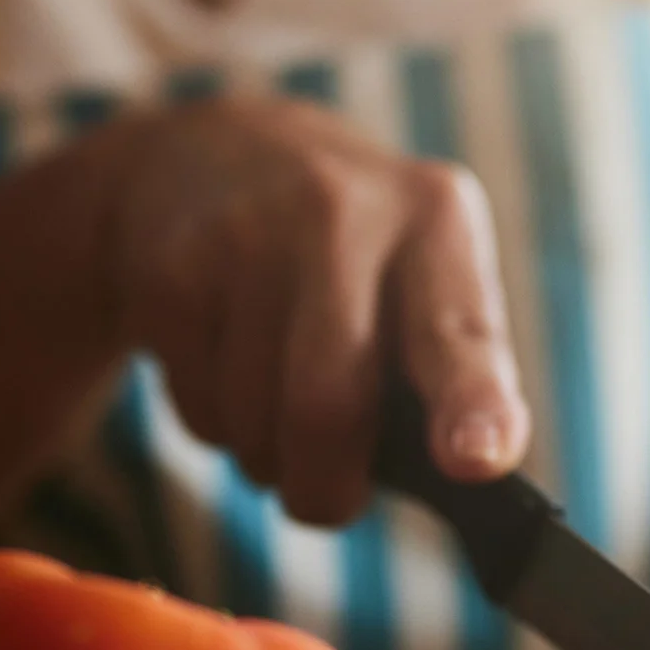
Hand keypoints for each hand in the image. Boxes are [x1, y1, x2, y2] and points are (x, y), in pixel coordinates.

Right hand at [100, 96, 531, 523]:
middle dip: (326, 486)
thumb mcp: (422, 274)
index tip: (477, 459)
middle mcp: (343, 210)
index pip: (459, 329)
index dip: (472, 400)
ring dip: (266, 453)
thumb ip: (455, 368)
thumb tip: (472, 470)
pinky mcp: (172, 266)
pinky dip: (214, 423)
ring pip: (255, 420)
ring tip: (273, 400)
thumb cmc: (350, 257)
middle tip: (325, 497)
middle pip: (329, 403)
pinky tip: (225, 366)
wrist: (207, 152)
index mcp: (436, 220)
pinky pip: (198, 408)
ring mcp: (246, 231)